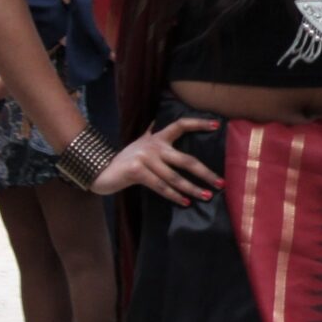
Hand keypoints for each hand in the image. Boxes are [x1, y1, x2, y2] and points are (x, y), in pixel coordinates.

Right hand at [95, 116, 223, 205]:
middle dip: (205, 173)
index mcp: (157, 138)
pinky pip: (161, 186)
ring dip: (192, 189)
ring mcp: (145, 158)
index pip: (180, 125)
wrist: (100, 171)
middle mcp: (153, 145)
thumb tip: (158, 119)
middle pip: (186, 159)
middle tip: (221, 183)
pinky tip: (186, 202)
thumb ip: (151, 132)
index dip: (198, 124)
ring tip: (207, 196)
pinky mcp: (137, 171)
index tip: (217, 125)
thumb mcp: (140, 143)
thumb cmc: (126, 159)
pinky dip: (174, 195)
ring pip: (175, 177)